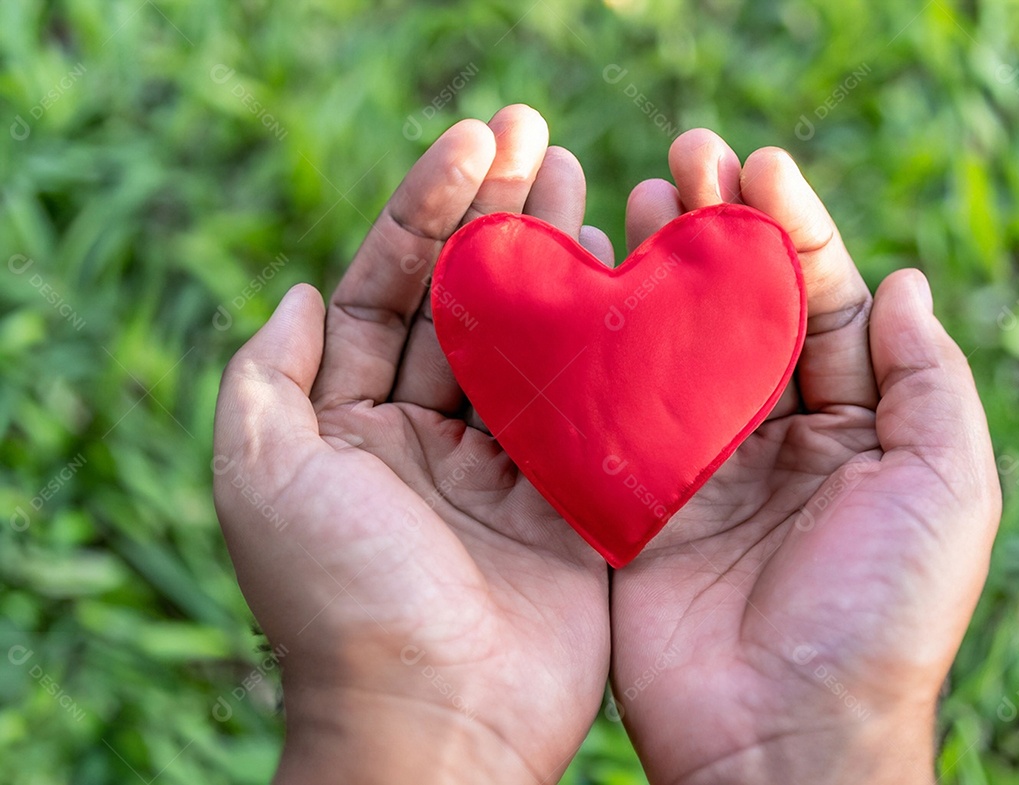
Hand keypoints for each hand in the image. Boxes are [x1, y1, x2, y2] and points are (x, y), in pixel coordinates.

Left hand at [213, 105, 609, 784]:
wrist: (433, 720)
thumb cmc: (337, 597)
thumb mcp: (261, 474)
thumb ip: (265, 376)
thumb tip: (300, 290)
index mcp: (349, 421)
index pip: (387, 289)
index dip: (424, 211)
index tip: (473, 143)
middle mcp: (424, 434)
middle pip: (463, 302)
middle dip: (497, 216)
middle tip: (538, 135)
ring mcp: (502, 465)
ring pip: (531, 341)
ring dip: (555, 259)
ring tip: (584, 178)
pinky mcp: (569, 499)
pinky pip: (589, 404)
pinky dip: (607, 339)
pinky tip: (628, 271)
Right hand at [608, 131, 1000, 784]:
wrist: (783, 736)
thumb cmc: (880, 616)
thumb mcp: (942, 489)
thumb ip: (926, 382)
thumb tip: (902, 280)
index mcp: (849, 427)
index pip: (818, 303)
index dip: (791, 231)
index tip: (757, 166)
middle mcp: (771, 435)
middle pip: (739, 310)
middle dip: (717, 232)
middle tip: (685, 159)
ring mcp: (696, 464)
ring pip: (672, 345)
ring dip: (655, 270)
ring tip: (634, 197)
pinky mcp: (631, 500)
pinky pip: (612, 411)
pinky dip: (598, 349)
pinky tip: (579, 291)